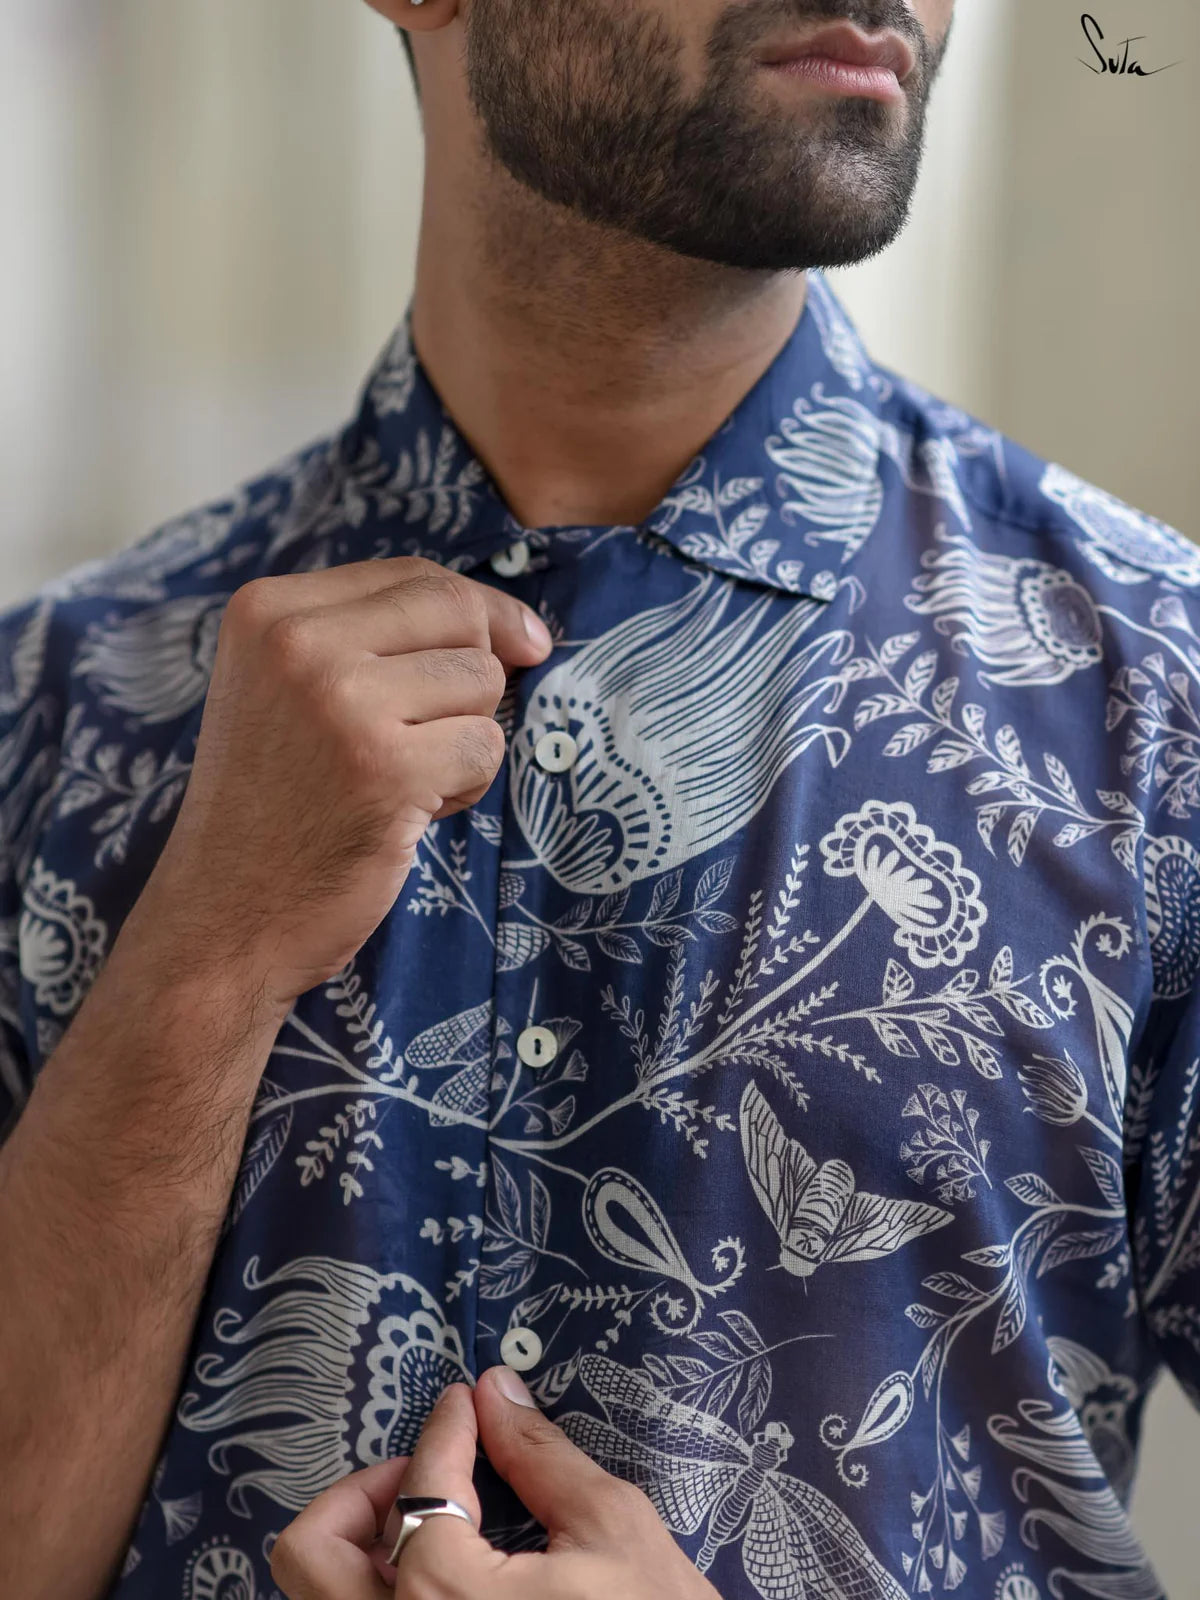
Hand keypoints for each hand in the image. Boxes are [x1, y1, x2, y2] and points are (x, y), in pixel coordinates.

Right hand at [142, 557, 551, 1012]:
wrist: (225, 914)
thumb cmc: (276, 803)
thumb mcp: (291, 689)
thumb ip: (377, 639)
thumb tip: (521, 629)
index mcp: (269, 610)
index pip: (413, 575)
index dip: (480, 610)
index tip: (519, 644)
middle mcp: (298, 642)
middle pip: (457, 614)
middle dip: (476, 673)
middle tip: (438, 733)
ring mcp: (342, 702)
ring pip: (480, 682)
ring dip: (465, 738)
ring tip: (404, 780)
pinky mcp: (387, 767)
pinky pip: (485, 747)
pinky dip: (466, 787)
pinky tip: (410, 812)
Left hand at [270, 1367, 721, 1599]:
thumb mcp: (610, 1527)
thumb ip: (540, 1453)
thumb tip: (495, 1392)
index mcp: (444, 1595)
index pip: (419, 1483)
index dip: (445, 1428)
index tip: (465, 1403)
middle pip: (312, 1551)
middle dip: (365, 1493)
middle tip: (426, 1472)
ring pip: (322, 1598)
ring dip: (362, 1546)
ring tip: (431, 1523)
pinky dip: (387, 1591)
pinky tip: (445, 1576)